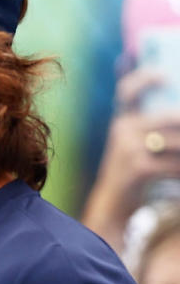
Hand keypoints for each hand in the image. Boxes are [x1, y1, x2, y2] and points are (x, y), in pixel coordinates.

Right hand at [82, 68, 179, 253]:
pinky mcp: (137, 169)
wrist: (111, 208)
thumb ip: (152, 128)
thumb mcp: (134, 146)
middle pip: (171, 118)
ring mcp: (127, 150)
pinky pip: (175, 165)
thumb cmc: (133, 174)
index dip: (145, 78)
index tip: (166, 75)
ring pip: (177, 142)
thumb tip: (176, 118)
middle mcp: (121, 131)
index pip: (128, 91)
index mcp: (122, 122)